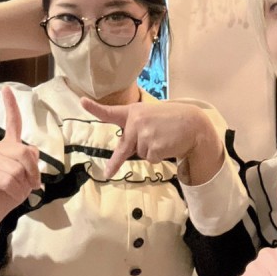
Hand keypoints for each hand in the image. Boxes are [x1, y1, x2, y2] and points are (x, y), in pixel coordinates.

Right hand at [0, 87, 40, 231]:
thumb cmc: (9, 191)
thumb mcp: (26, 176)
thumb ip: (31, 161)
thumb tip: (32, 155)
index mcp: (8, 146)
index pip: (12, 123)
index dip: (11, 106)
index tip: (7, 88)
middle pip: (26, 152)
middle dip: (33, 171)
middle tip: (32, 184)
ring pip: (19, 170)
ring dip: (24, 186)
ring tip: (16, 190)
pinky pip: (10, 181)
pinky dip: (16, 192)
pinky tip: (10, 195)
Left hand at [80, 98, 223, 182]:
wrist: (195, 125)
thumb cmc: (172, 121)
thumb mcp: (151, 116)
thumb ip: (136, 127)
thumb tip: (126, 150)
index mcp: (133, 112)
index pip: (111, 111)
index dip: (95, 108)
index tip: (81, 101)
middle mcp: (136, 122)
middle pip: (124, 149)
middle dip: (115, 163)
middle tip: (107, 174)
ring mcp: (144, 135)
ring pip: (141, 155)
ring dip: (152, 151)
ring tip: (164, 138)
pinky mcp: (154, 147)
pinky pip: (151, 159)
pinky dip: (159, 156)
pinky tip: (168, 144)